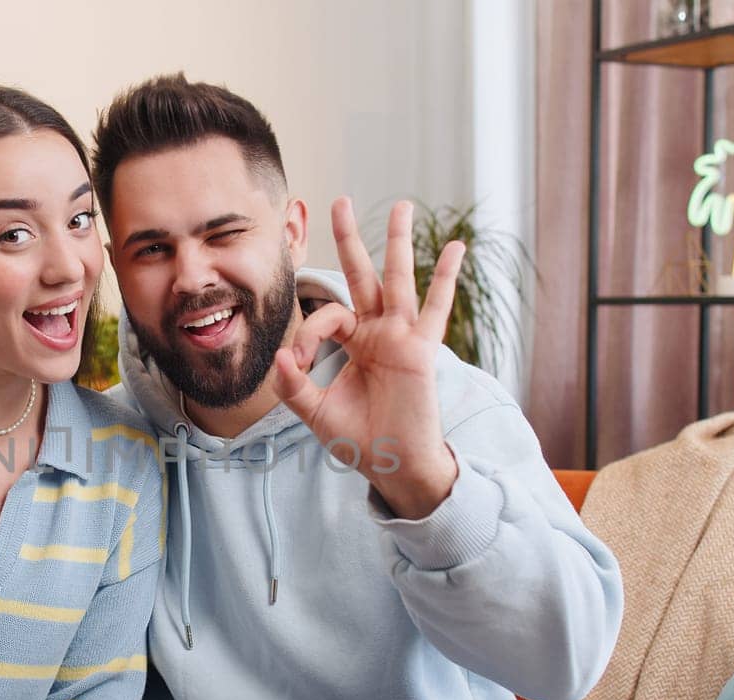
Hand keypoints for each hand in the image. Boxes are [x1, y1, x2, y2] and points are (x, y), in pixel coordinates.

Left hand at [272, 198, 462, 519]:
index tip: (298, 362)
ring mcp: (401, 337)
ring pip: (398, 279)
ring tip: (400, 205)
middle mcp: (378, 332)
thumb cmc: (359, 439)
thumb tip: (279, 357)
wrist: (393, 464)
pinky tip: (455, 247)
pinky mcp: (420, 349)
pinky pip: (435, 307)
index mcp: (355, 342)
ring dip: (397, 242)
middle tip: (339, 201)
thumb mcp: (316, 411)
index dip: (307, 334)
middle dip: (351, 238)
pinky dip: (445, 277)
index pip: (328, 316)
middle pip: (362, 274)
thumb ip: (294, 385)